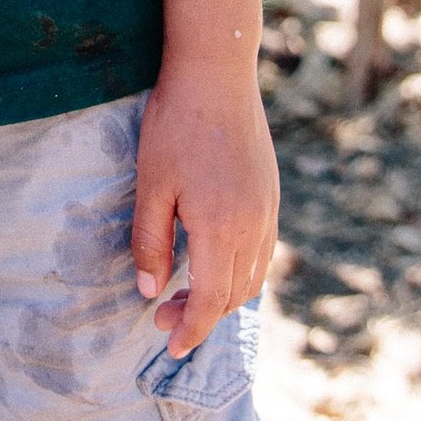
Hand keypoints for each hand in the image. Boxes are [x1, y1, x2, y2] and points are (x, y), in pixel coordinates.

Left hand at [131, 72, 277, 357]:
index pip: (211, 300)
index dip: (191, 329)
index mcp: (222, 228)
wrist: (217, 74)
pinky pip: (262, 251)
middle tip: (162, 319)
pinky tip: (213, 264)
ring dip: (223, 296)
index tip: (170, 346)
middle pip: (235, 295)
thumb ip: (150, 242)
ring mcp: (268, 209)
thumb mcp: (152, 186)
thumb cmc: (175, 126)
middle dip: (201, 316)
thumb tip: (149, 291)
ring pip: (253, 276)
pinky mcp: (271, 194)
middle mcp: (254, 226)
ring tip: (186, 297)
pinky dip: (240, 272)